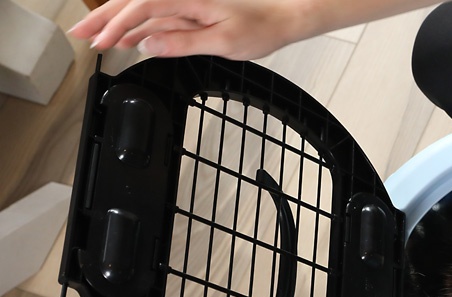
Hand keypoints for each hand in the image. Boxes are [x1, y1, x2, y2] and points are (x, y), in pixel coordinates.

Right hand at [67, 0, 313, 59]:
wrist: (279, 20)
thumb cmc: (259, 28)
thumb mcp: (223, 41)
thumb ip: (184, 42)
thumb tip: (148, 45)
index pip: (142, 8)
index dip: (118, 24)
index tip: (101, 42)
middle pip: (132, 3)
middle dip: (103, 18)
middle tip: (80, 33)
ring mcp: (183, 6)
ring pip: (140, 11)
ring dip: (115, 24)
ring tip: (93, 38)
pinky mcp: (187, 14)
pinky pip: (155, 20)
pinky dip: (136, 29)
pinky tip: (123, 40)